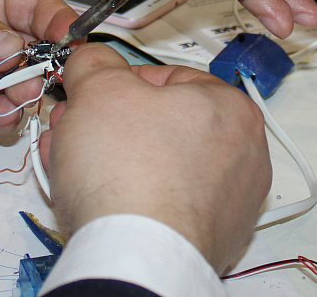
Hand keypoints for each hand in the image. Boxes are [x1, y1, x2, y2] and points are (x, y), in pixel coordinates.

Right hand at [38, 44, 270, 273]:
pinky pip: (164, 204)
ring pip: (160, 165)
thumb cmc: (130, 175)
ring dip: (112, 159)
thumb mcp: (98, 88)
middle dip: (110, 123)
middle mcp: (243, 156)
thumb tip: (90, 59)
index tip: (93, 92)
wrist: (133, 257)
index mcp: (232, 108)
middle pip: (163, 123)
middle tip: (76, 127)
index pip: (169, 76)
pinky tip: (94, 199)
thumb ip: (94, 62)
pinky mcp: (210, 240)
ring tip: (72, 164)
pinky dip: (131, 197)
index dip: (120, 81)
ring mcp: (230, 204)